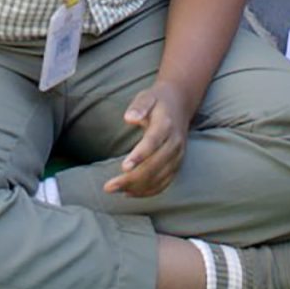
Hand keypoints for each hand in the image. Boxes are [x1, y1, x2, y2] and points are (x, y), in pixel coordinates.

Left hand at [104, 83, 188, 197]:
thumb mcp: (147, 96)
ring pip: (159, 178)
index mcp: (166, 125)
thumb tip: (129, 118)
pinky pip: (165, 183)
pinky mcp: (177, 165)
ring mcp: (178, 156)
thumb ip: (139, 106)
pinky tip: (130, 193)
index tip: (123, 167)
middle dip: (131, 179)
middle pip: (154, 166)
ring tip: (115, 190)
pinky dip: (148, 191)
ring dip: (137, 188)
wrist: (180, 104)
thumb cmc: (157, 101)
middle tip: (108, 187)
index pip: (153, 142)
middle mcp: (175, 143)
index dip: (139, 156)